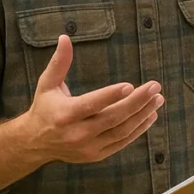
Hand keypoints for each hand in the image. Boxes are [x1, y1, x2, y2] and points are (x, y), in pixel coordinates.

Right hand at [25, 35, 163, 163]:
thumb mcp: (47, 84)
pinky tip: (150, 115)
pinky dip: (138, 130)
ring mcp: (88, 147)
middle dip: (136, 102)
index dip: (110, 96)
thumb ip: (59, 62)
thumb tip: (65, 37)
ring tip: (158, 99)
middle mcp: (77, 134)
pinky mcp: (96, 155)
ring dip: (142, 115)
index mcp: (65, 114)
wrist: (35, 144)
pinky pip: (122, 142)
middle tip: (155, 87)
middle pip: (112, 118)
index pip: (91, 105)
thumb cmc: (45, 107)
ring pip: (121, 131)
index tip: (130, 85)